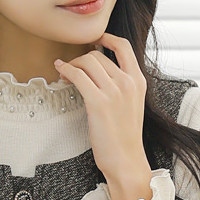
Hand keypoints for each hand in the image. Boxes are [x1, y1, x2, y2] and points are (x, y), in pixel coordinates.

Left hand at [54, 33, 152, 199]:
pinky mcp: (99, 103)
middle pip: (99, 55)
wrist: (126, 161)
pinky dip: (66, 70)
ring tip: (63, 72)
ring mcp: (115, 92)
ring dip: (72, 64)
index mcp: (138, 82)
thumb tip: (101, 75)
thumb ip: (122, 88)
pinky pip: (78, 76)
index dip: (107, 37)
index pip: (124, 47)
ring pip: (88, 62)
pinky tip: (60, 72)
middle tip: (71, 67)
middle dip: (81, 58)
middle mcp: (128, 83)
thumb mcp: (131, 106)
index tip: (94, 39)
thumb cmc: (124, 139)